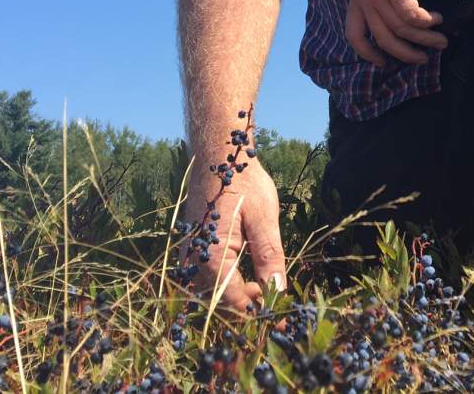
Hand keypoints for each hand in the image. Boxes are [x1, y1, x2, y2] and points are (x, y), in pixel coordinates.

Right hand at [181, 161, 287, 315]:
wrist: (218, 153)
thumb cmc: (243, 182)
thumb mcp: (264, 219)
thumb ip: (269, 258)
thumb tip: (277, 293)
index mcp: (212, 257)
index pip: (234, 302)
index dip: (259, 313)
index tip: (282, 320)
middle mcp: (195, 261)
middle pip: (222, 301)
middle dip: (250, 308)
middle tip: (279, 305)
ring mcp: (191, 255)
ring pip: (214, 291)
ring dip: (239, 297)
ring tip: (267, 290)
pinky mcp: (193, 248)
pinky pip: (209, 277)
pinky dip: (229, 283)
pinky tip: (250, 277)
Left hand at [347, 0, 449, 66]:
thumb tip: (398, 13)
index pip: (355, 35)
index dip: (367, 53)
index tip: (382, 63)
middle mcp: (364, 0)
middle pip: (384, 39)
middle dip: (406, 54)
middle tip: (423, 59)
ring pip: (402, 28)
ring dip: (424, 38)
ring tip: (440, 40)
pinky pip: (411, 14)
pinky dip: (425, 21)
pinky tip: (437, 19)